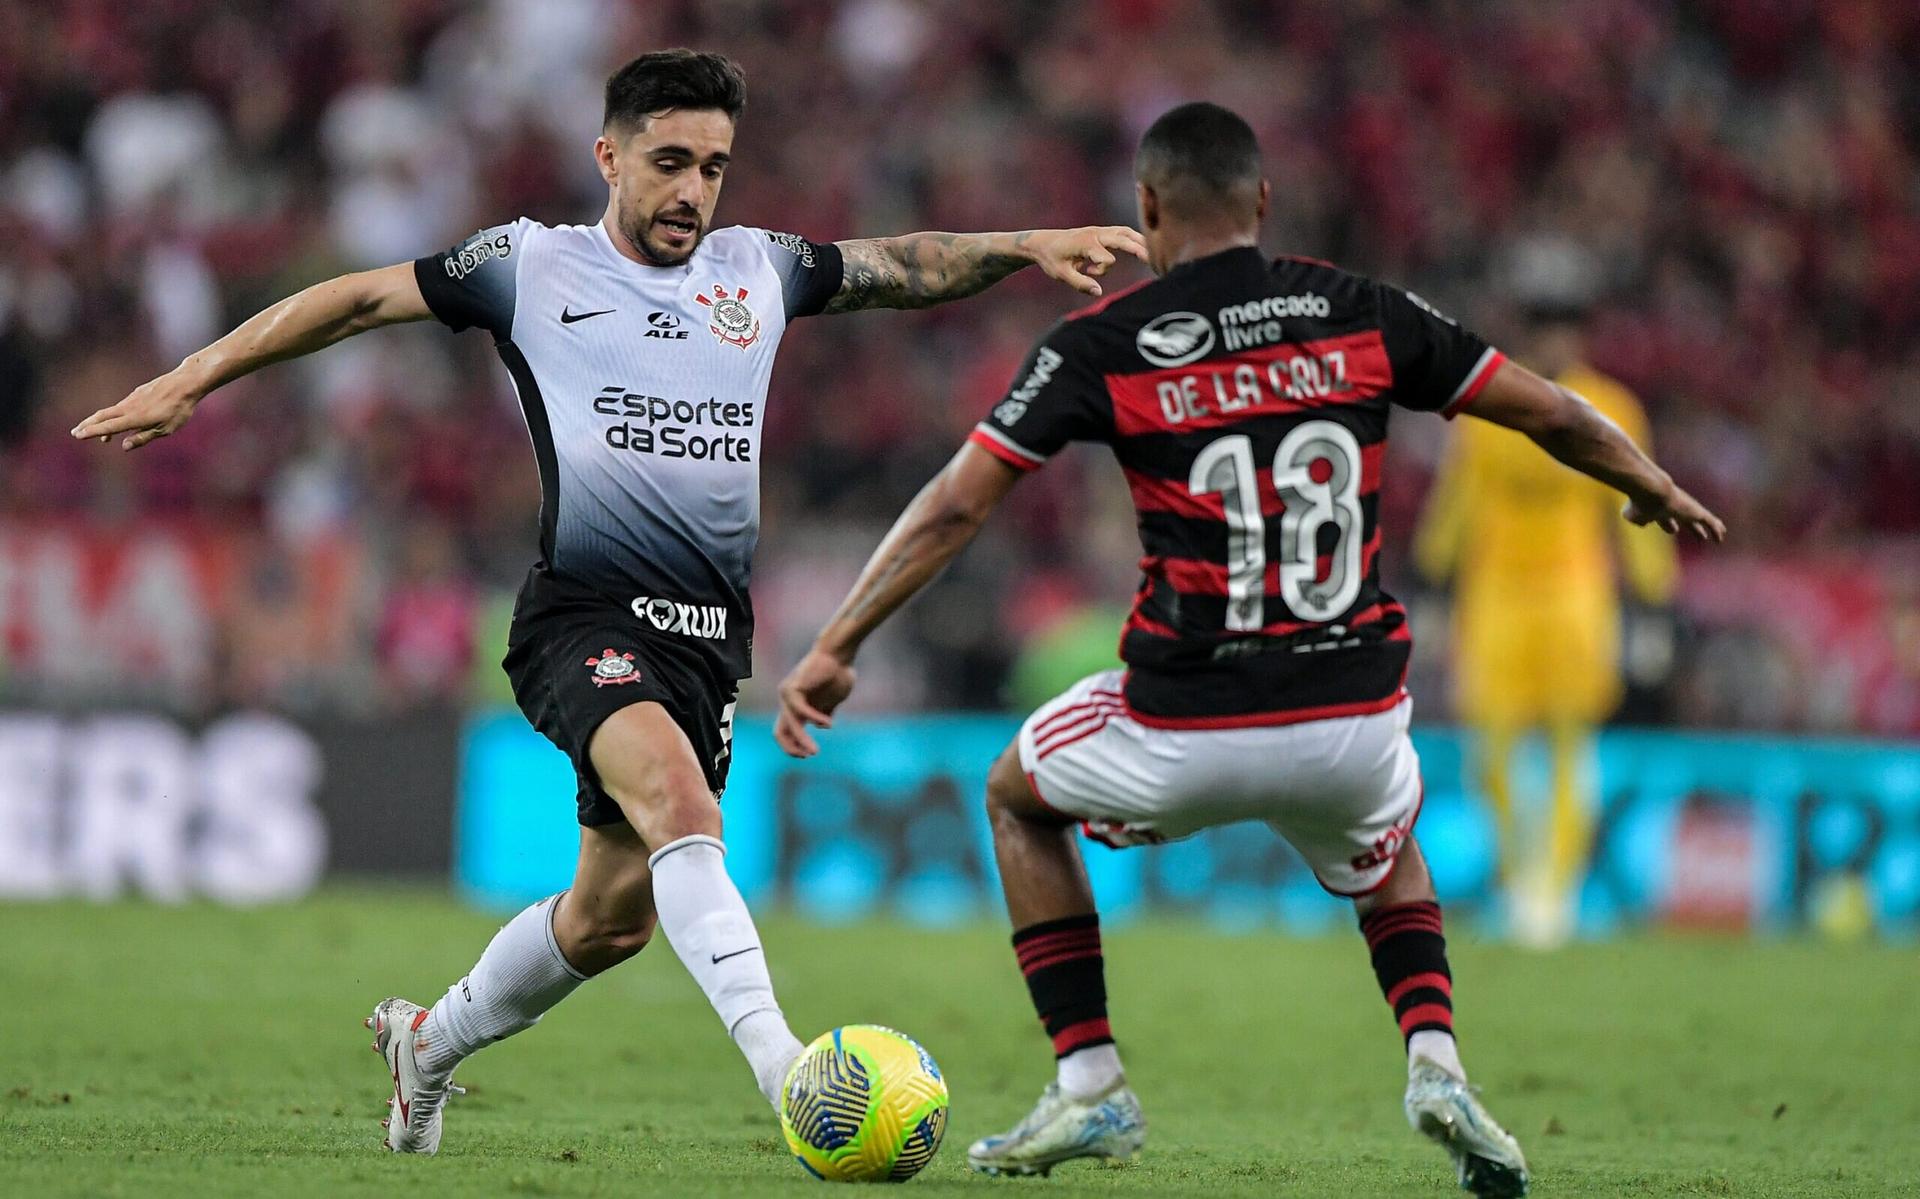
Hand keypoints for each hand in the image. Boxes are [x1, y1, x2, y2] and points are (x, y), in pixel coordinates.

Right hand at [71, 369, 204, 450]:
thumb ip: (143, 438)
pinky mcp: (138, 393)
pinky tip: (117, 418)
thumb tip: (123, 446)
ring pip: (111, 410)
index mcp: (134, 418)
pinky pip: (122, 405)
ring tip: (93, 429)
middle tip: (75, 432)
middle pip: (102, 416)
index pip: (108, 427)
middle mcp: (129, 407)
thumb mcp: (164, 429)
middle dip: (88, 425)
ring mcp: (133, 398)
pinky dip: (114, 413)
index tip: (77, 436)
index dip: (91, 432)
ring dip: (100, 420)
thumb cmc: (178, 409)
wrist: (185, 383)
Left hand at [774, 647, 857, 757]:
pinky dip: (814, 718)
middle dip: (792, 748)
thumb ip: (825, 711)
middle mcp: (788, 702)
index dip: (794, 746)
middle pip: (780, 732)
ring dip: (802, 741)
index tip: (809, 755)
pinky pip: (801, 710)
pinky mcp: (793, 688)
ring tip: (814, 752)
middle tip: (808, 756)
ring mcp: (788, 695)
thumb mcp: (834, 699)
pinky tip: (827, 724)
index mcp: (797, 706)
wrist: (839, 653)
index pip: (787, 732)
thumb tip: (822, 726)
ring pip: (791, 725)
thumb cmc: (838, 673)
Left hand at [1024, 226, 1147, 296]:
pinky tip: (1144, 246)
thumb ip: (1081, 284)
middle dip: (1138, 249)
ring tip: (1154, 253)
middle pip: (1123, 239)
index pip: (1107, 258)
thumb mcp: (1062, 274)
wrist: (1042, 242)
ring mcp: (1099, 231)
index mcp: (1085, 242)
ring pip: (1125, 232)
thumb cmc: (1051, 258)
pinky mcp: (1101, 232)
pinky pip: (1122, 232)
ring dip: (1139, 241)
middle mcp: (1095, 233)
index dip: (1102, 270)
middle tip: (1153, 260)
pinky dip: (1132, 238)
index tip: (1088, 272)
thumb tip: (1099, 292)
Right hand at [1624, 484, 1725, 541]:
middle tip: (1701, 535)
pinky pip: (1710, 522)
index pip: (1666, 518)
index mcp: (1659, 508)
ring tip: (1719, 535)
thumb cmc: (1639, 503)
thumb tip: (1643, 523)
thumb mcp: (1631, 514)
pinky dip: (1715, 531)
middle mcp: (1675, 508)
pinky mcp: (1697, 512)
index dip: (1669, 525)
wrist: (1652, 491)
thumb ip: (1637, 519)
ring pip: (1701, 519)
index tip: (1674, 529)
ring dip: (1710, 528)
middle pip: (1687, 519)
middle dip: (1693, 528)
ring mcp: (1687, 509)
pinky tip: (1720, 539)